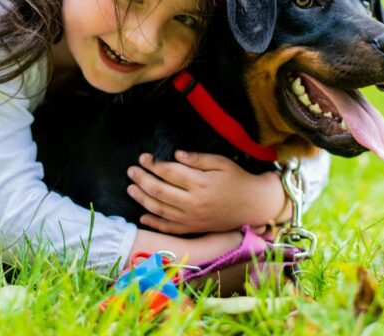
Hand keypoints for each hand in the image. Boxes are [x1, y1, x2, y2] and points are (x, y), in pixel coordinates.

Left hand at [126, 150, 289, 233]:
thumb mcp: (221, 162)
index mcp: (200, 183)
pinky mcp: (194, 228)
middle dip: (142, 179)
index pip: (169, 172)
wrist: (253, 205)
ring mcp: (192, 218)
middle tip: (131, 171)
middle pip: (159, 190)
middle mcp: (193, 203)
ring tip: (130, 189)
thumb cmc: (237, 180)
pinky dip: (155, 224)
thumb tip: (175, 154)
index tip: (143, 157)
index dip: (153, 164)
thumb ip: (197, 159)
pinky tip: (143, 217)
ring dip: (142, 199)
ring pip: (160, 210)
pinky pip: (170, 228)